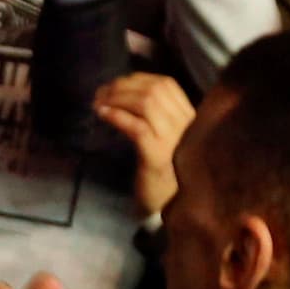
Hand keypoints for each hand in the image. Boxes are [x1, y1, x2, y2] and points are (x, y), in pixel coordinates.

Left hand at [91, 73, 194, 217]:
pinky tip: (103, 116)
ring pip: (145, 103)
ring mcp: (174, 140)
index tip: (116, 85)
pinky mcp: (157, 156)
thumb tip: (127, 92)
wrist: (172, 210)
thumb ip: (158, 118)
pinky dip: (117, 116)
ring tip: (98, 104)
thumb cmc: (166, 175)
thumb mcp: (167, 141)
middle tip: (100, 94)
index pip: (167, 84)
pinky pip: (136, 126)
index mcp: (191, 119)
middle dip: (122, 87)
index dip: (138, 79)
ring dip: (117, 98)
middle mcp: (186, 125)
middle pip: (154, 90)